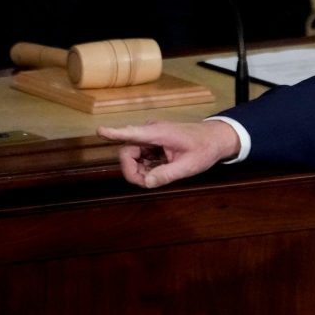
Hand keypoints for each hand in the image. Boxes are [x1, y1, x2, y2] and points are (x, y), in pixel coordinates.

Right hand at [97, 119, 241, 188]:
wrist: (215, 138)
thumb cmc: (204, 149)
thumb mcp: (189, 165)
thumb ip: (167, 174)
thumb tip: (146, 183)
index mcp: (158, 133)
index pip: (132, 133)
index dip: (114, 133)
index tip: (99, 131)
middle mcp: (150, 132)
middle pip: (127, 153)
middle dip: (133, 171)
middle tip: (149, 183)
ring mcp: (150, 137)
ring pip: (132, 157)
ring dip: (140, 170)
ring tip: (160, 175)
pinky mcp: (152, 143)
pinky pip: (140, 157)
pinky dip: (146, 167)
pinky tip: (160, 170)